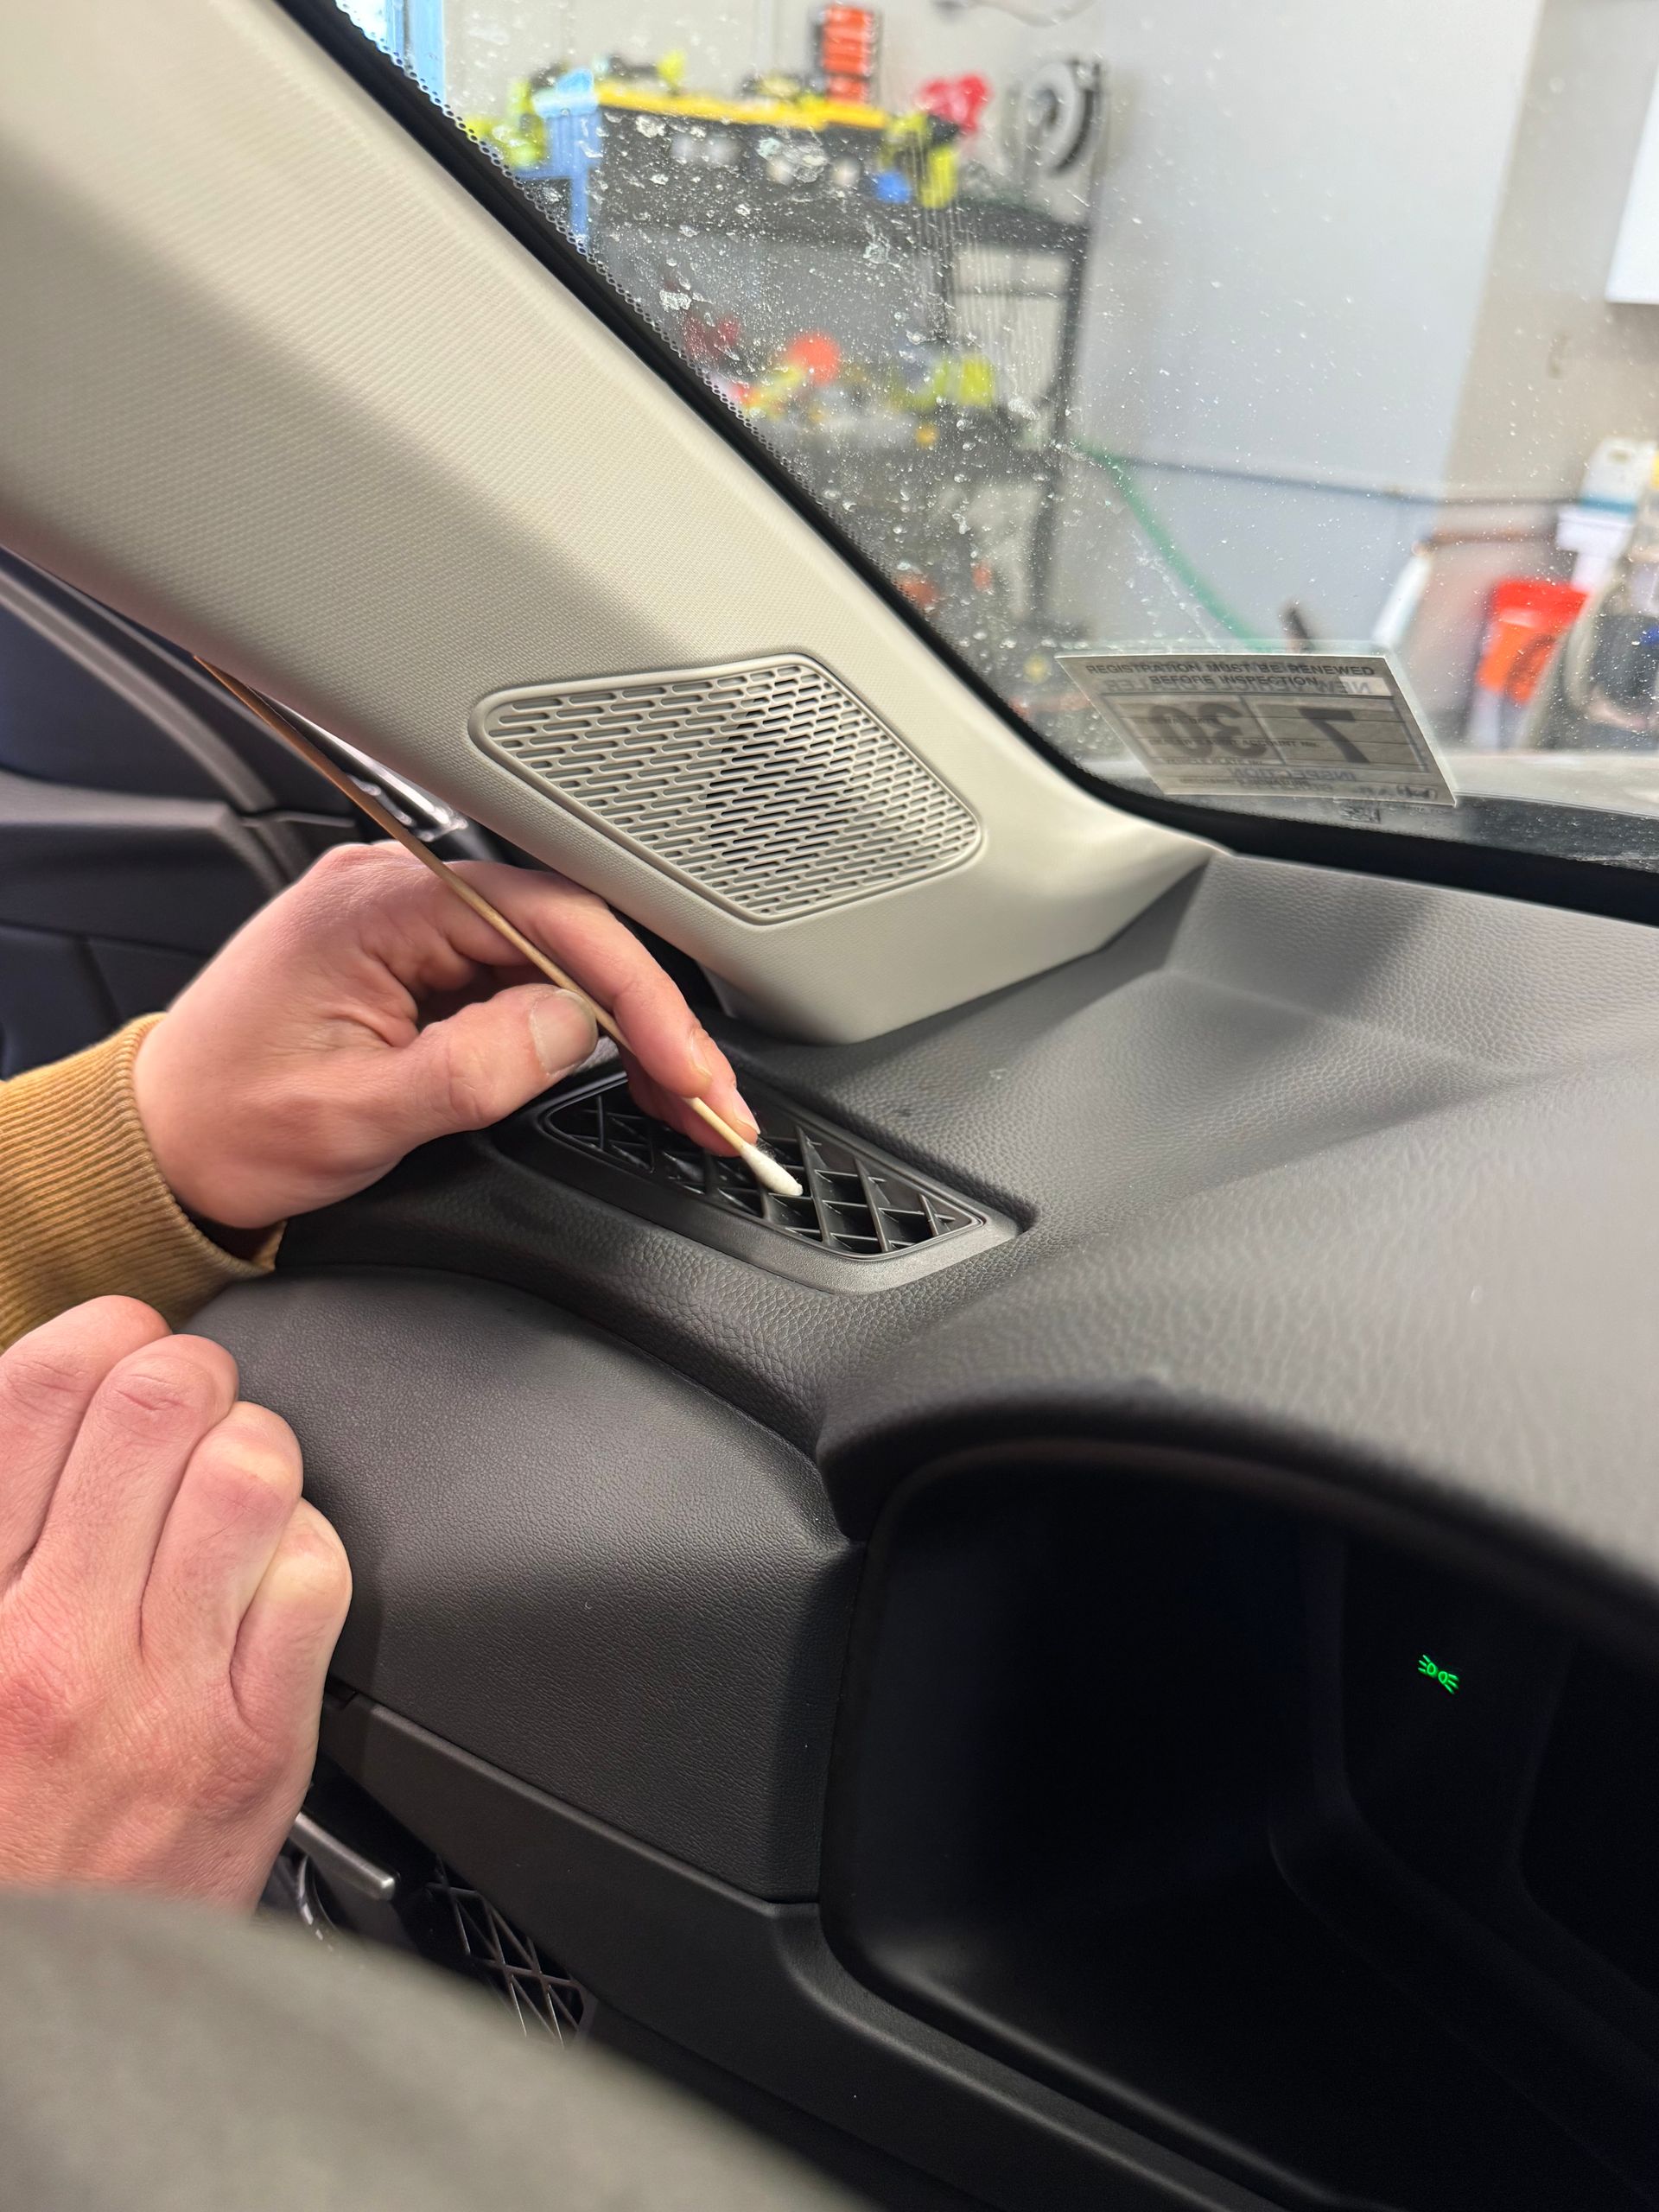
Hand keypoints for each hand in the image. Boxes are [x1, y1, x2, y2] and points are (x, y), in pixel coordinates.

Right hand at [0, 1296, 349, 1907]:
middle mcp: (50, 1645)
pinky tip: (269, 1575)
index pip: (32, 1394)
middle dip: (187, 1373)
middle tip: (183, 1404)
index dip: (95, 1334)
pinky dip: (305, 1549)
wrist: (28, 2013)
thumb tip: (28, 1418)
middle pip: (157, 1404)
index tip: (111, 1343)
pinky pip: (316, 1578)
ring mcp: (160, 1697)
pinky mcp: (254, 1750)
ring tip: (230, 1483)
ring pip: (252, 1473)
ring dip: (253, 1450)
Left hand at [133, 842, 758, 1230]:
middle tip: (710, 1100)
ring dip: (630, 1032)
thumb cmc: (224, 1125)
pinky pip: (527, 982)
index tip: (687, 1069)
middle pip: (572, 933)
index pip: (551, 919)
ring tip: (685, 1101)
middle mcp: (401, 892)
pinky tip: (627, 1077)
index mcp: (378, 903)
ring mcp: (415, 925)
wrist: (154, 1145)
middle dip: (654, 1019)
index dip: (638, 996)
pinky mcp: (423, 963)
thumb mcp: (354, 1114)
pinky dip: (585, 1034)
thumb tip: (575, 1030)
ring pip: (561, 961)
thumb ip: (474, 1067)